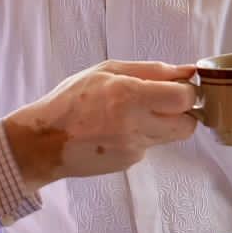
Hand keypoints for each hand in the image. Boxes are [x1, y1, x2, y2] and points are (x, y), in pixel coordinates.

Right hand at [4, 60, 197, 190]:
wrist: (43, 142)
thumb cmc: (70, 101)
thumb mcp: (105, 71)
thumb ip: (149, 70)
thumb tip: (185, 70)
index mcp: (130, 95)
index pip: (184, 98)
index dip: (188, 91)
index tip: (179, 86)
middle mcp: (136, 124)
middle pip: (188, 124)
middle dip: (183, 112)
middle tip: (166, 102)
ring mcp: (134, 147)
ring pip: (171, 136)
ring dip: (162, 124)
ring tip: (133, 114)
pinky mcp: (129, 162)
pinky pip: (149, 146)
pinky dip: (141, 136)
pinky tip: (117, 130)